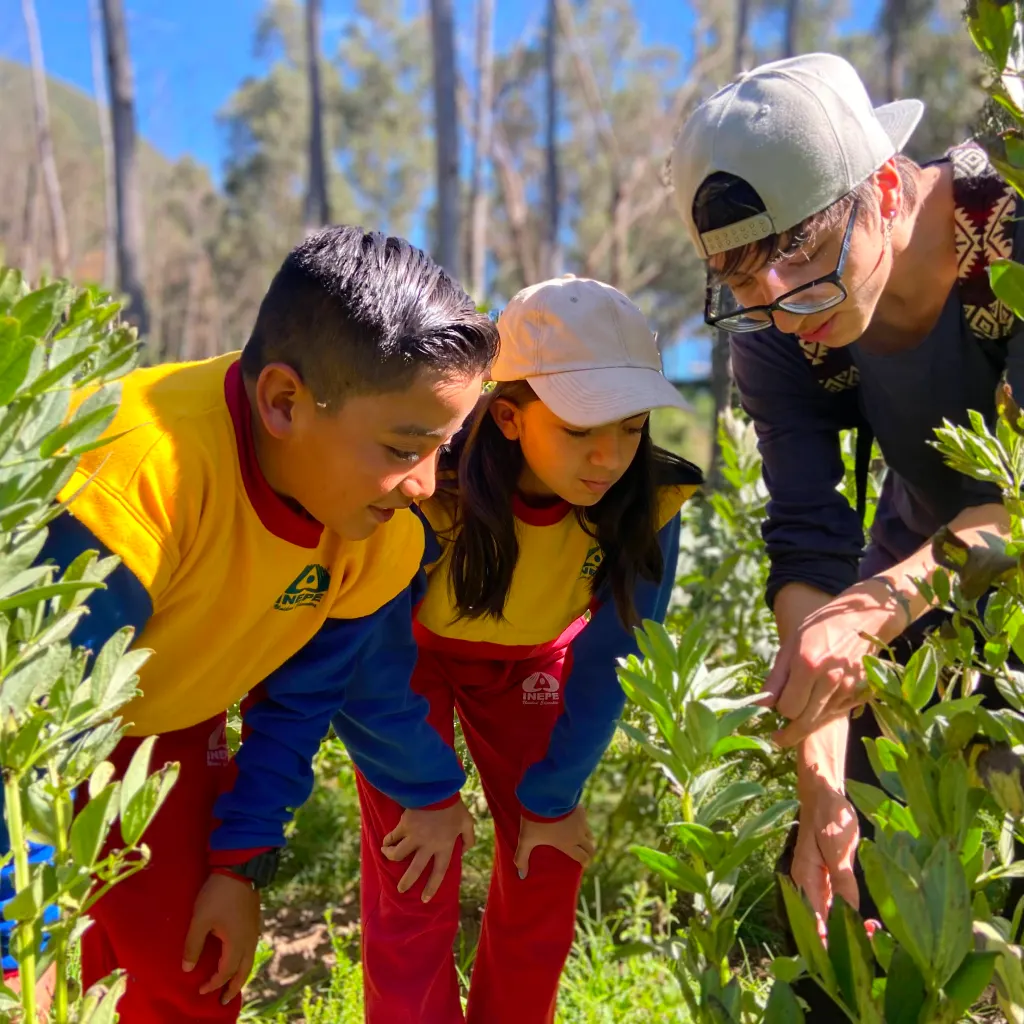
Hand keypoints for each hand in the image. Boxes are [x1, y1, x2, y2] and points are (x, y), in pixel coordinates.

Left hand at [182, 872, 261, 1004]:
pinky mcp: (254, 920)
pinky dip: (244, 960)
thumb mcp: (200, 920)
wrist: (240, 868)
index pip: (225, 972)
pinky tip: (238, 957)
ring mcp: (254, 929)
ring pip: (250, 959)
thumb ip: (193, 946)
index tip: (200, 990)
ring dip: (241, 974)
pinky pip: (251, 948)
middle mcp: (249, 940)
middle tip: (224, 1000)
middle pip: (244, 971)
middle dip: (234, 987)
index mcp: (236, 943)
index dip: (213, 984)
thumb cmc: (217, 895)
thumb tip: (187, 969)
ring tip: (232, 983)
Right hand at [382, 796, 474, 900]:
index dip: (431, 887)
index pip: (438, 873)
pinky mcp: (404, 825)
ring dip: (391, 857)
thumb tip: (465, 851)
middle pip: (414, 870)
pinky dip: (388, 841)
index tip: (424, 899)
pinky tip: (385, 842)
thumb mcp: (468, 822)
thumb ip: (469, 839)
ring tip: (387, 856)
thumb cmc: (454, 807)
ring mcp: (414, 836)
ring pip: (398, 855)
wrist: (438, 789)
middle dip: (406, 882)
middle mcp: (427, 846)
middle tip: (401, 889)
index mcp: (444, 847)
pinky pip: (392, 837)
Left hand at [514, 805, 594, 877]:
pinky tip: (575, 821)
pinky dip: (582, 823)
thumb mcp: (526, 839)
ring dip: (587, 839)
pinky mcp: (580, 809)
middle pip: (590, 847)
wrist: (545, 795)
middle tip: (583, 854)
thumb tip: (521, 876)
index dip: (585, 863)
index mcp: (568, 844)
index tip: (582, 865)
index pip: (583, 858)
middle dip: (588, 853)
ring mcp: (581, 821)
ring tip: (580, 839)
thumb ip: (522, 857)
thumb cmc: (536, 821)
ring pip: (589, 834)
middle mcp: (578, 835)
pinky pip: (585, 819)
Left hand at [763, 584, 896, 746]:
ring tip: (801, 710)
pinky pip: (837, 714)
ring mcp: (849, 689)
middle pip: (804, 722)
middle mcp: (830, 680)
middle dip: (790, 730)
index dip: (780, 709)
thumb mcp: (791, 645)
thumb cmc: (820, 629)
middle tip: (778, 737)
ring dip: (808, 720)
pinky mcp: (862, 694)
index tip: (777, 705)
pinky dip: (825, 714)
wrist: (863, 620)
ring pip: (821, 721)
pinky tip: (820, 702)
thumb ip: (776, 677)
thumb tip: (761, 705)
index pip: (787, 709)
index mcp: (808, 665)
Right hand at [791, 782, 859, 936]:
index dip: (828, 942)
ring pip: (829, 915)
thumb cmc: (828, 818)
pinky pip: (836, 903)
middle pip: (820, 922)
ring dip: (847, 927)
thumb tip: (849, 913)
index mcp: (805, 880)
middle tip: (872, 942)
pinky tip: (865, 920)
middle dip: (842, 939)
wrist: (823, 793)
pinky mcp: (829, 878)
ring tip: (874, 935)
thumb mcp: (837, 849)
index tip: (850, 955)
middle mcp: (808, 886)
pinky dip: (848, 914)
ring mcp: (818, 883)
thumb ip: (843, 881)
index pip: (813, 921)